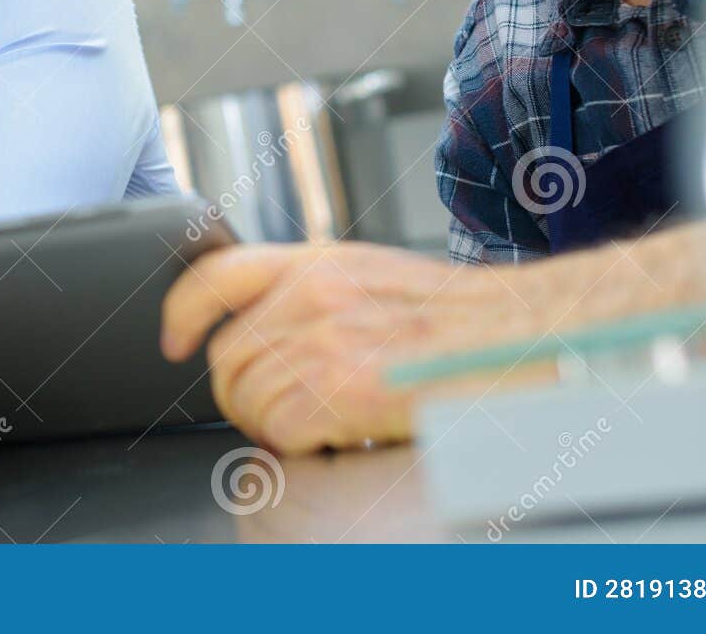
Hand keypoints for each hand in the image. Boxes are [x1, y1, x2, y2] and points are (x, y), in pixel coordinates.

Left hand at [160, 243, 536, 452]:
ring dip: (276, 426)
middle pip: (226, 356)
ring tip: (326, 422)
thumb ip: (316, 295)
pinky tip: (343, 433)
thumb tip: (265, 336)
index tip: (173, 340)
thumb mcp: (377, 280)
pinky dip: (302, 445)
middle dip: (243, 395)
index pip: (218, 272)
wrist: (532, 340)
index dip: (183, 311)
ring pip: (247, 400)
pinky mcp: (341, 387)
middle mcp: (315, 292)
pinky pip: (278, 430)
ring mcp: (326, 338)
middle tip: (285, 411)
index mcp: (320, 262)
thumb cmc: (467, 324)